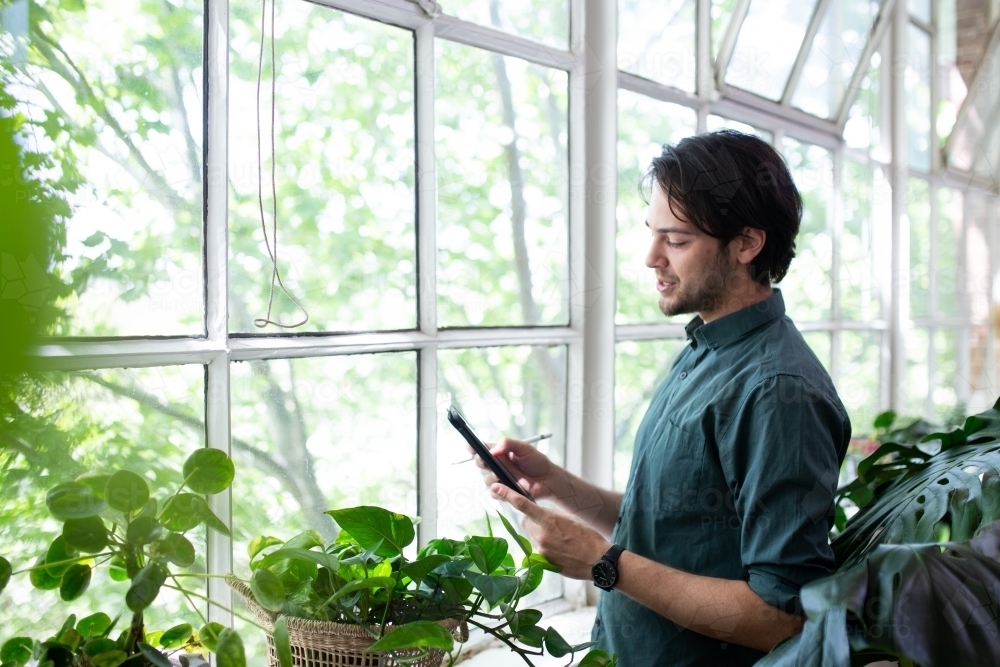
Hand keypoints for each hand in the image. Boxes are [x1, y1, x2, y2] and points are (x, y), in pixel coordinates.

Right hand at [474, 437, 560, 500]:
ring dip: (492, 477)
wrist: (547, 479)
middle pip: (480, 463)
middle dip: (480, 461)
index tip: (470, 447)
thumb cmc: (537, 461)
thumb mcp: (524, 447)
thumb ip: (508, 444)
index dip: (474, 448)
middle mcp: (498, 465)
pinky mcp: (505, 491)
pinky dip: (497, 491)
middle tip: (486, 460)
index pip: (483, 449)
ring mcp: (500, 478)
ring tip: (501, 474)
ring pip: (486, 479)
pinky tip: (505, 486)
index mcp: (500, 452)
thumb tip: (493, 451)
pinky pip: (494, 493)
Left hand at [491, 483, 610, 579]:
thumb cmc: (588, 537)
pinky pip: (538, 548)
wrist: (599, 561)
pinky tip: (560, 548)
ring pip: (532, 535)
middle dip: (532, 519)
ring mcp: (542, 550)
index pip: (522, 505)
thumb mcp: (570, 519)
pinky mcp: (544, 562)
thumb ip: (552, 515)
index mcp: (549, 520)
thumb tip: (541, 514)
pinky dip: (545, 546)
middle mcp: (542, 535)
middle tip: (548, 521)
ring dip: (540, 533)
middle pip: (525, 521)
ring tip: (560, 538)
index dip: (507, 494)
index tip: (496, 487)